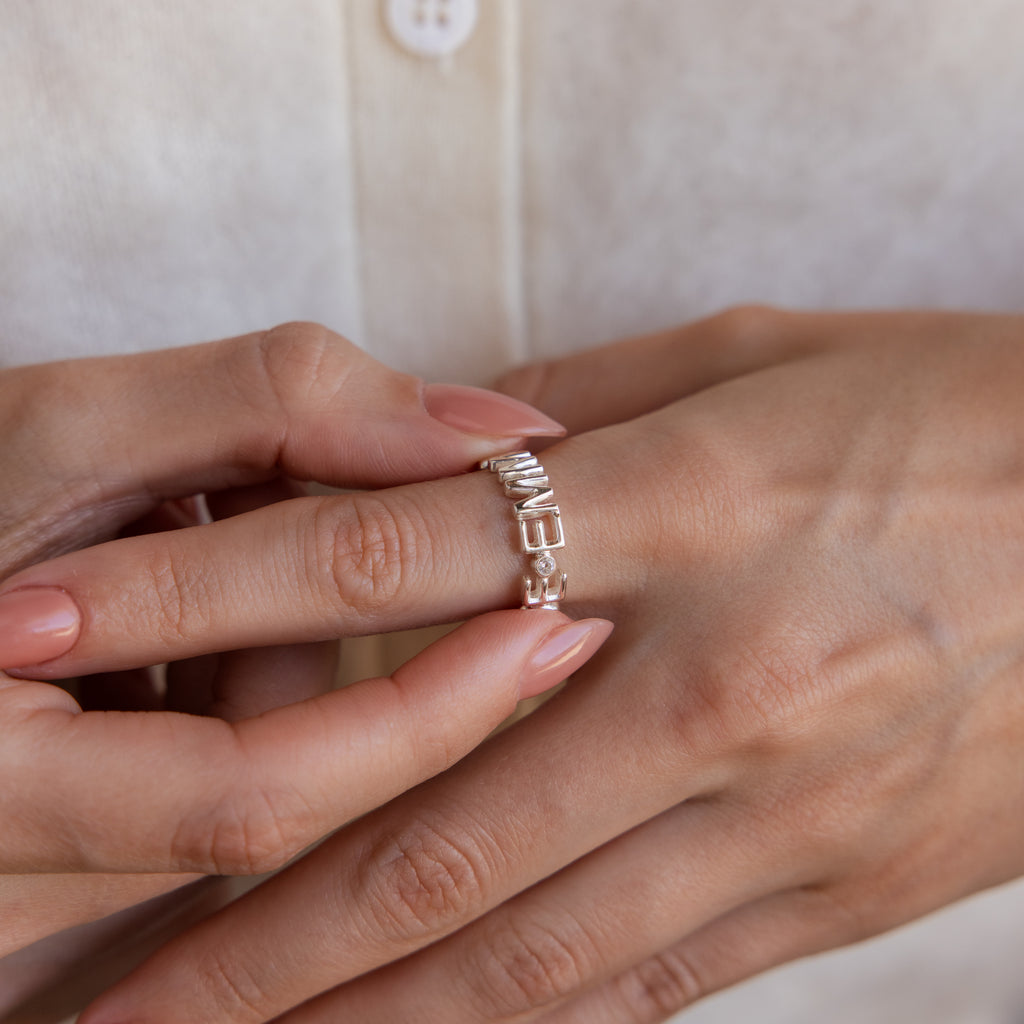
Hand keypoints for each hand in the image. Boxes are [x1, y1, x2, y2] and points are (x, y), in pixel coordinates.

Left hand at [70, 309, 1023, 1022]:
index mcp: (684, 504)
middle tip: (99, 976)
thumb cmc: (955, 412)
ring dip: (348, 1014)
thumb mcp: (762, 360)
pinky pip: (642, 986)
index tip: (55, 637)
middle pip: (422, 814)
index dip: (193, 598)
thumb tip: (440, 449)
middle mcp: (716, 674)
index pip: (378, 557)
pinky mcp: (837, 891)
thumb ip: (582, 413)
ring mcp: (780, 807)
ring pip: (519, 947)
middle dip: (235, 910)